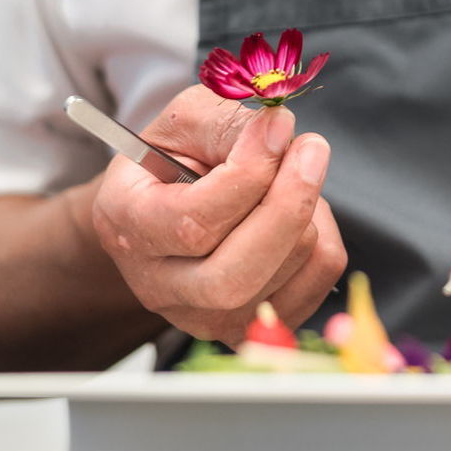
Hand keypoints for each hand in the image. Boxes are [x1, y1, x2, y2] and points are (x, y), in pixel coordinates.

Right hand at [92, 86, 346, 344]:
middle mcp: (160, 287)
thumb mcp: (186, 123)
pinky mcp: (255, 327)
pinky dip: (323, 236)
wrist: (171, 208)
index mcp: (127, 228)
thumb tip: (279, 131)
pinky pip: (317, 280)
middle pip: (237, 273)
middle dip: (288, 205)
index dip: (249, 172)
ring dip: (309, 211)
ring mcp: (208, 318)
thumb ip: (228, 124)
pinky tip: (298, 215)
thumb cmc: (177, 160)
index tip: (278, 127)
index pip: (195, 220)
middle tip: (310, 150)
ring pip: (288, 269)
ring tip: (290, 178)